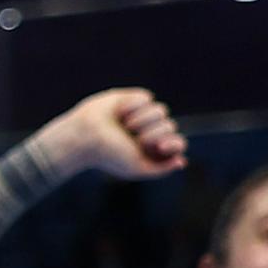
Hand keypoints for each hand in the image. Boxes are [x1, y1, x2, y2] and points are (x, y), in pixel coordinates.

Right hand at [45, 87, 186, 182]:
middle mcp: (149, 130)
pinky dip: (133, 105)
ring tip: (125, 124)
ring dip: (143, 119)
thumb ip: (161, 169)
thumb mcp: (137, 168)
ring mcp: (141, 114)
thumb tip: (183, 161)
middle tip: (133, 137)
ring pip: (161, 110)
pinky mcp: (131, 98)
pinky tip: (118, 112)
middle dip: (153, 132)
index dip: (173, 143)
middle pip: (169, 125)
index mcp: (152, 148)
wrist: (85, 136)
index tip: (160, 146)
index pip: (178, 142)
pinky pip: (146, 97)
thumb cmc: (109, 156)